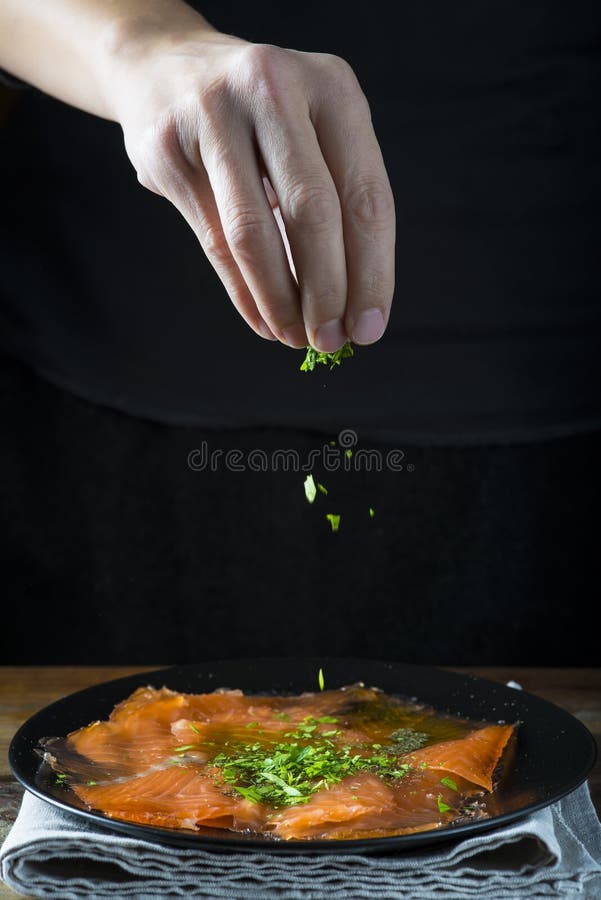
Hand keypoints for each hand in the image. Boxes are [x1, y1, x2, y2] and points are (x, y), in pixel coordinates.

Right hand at [110, 26, 394, 350]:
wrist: (165, 67)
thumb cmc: (261, 119)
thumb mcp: (313, 133)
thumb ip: (337, 202)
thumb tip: (353, 308)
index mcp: (332, 86)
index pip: (366, 195)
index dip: (373, 272)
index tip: (369, 328)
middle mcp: (274, 87)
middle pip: (313, 212)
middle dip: (326, 292)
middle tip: (331, 341)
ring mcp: (214, 112)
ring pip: (254, 232)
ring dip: (280, 300)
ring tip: (294, 337)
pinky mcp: (168, 146)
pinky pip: (213, 240)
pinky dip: (243, 292)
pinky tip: (263, 321)